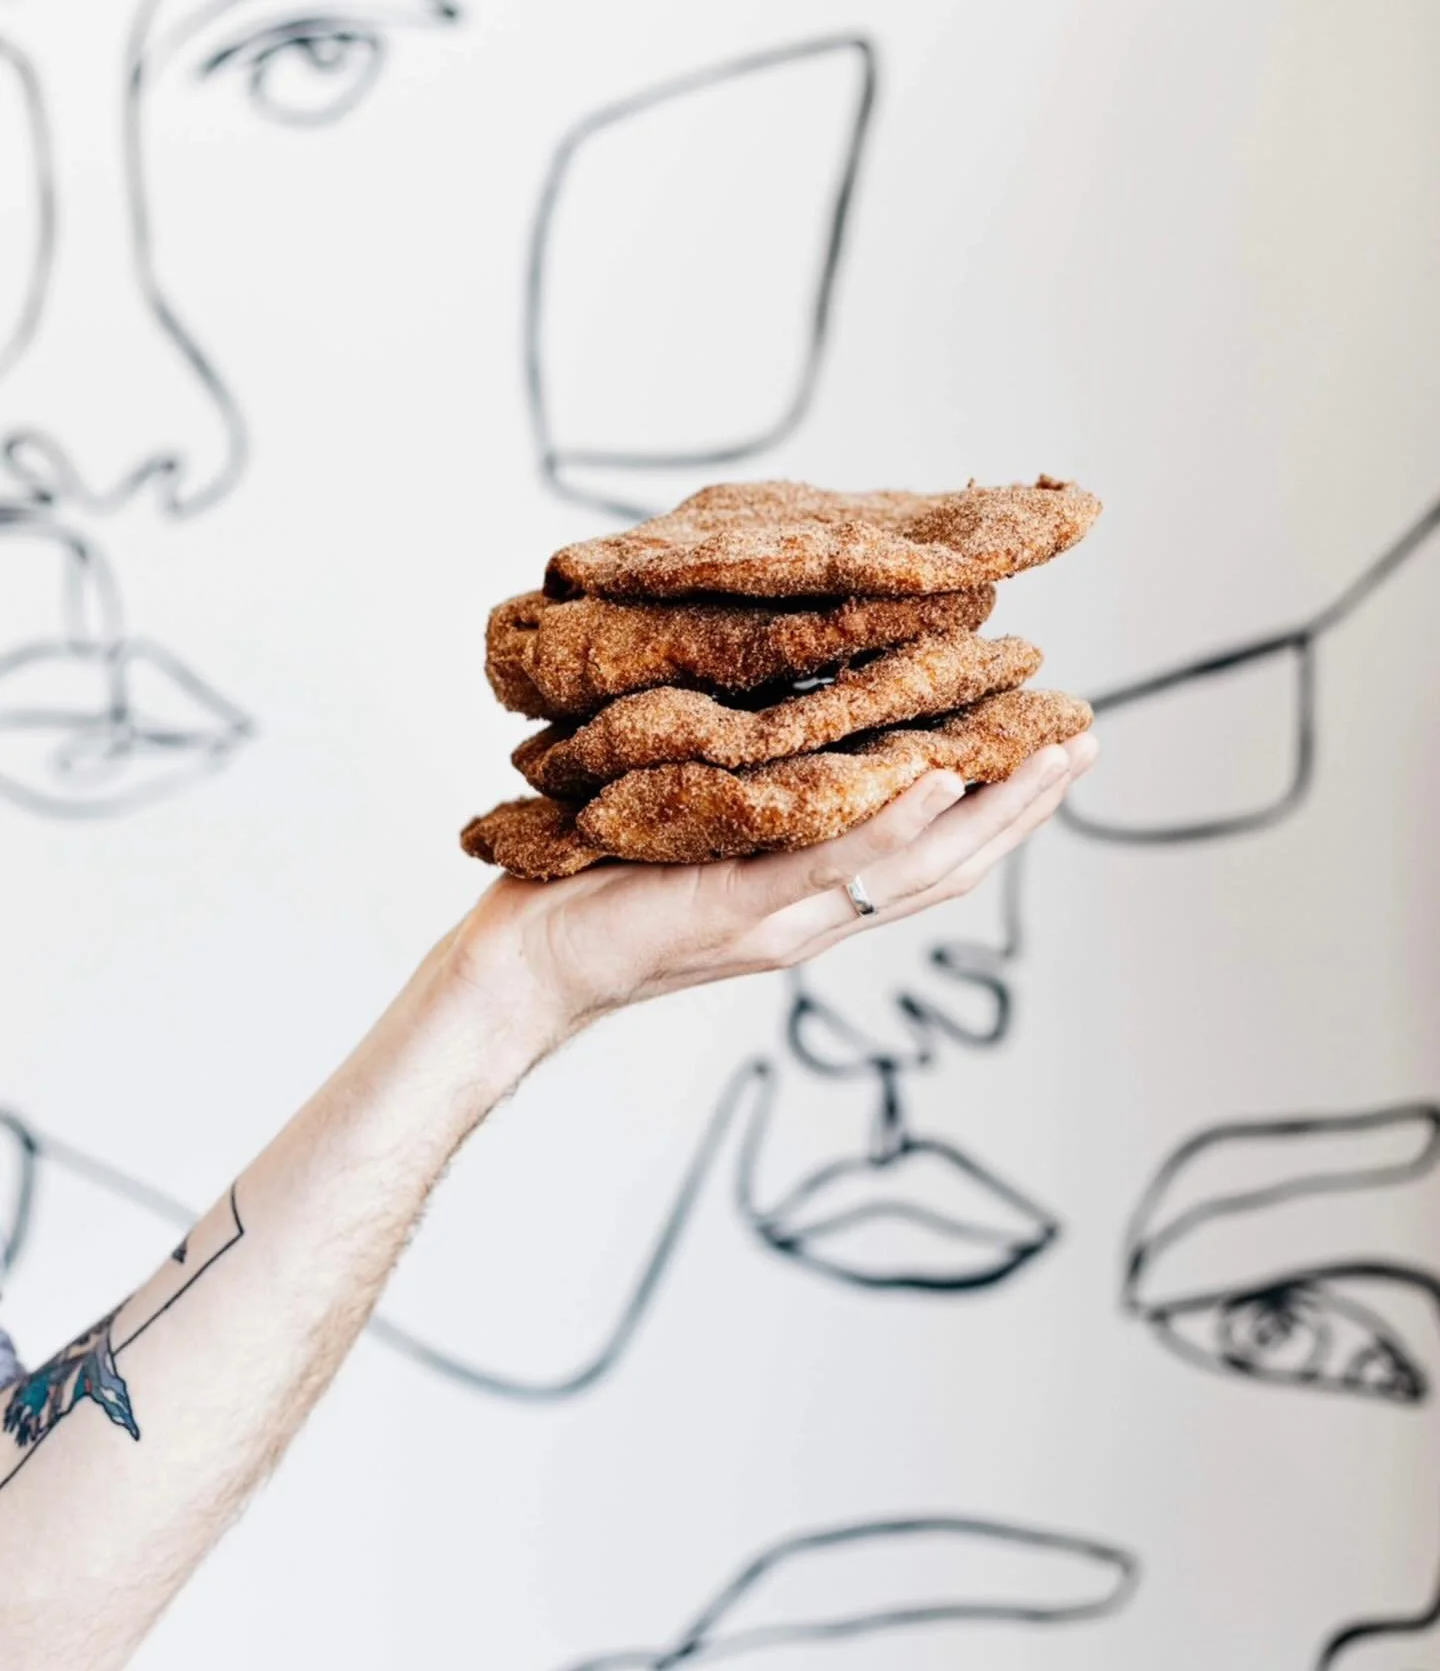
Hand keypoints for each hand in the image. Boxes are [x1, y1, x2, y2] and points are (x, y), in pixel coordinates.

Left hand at [447, 732, 1097, 1056]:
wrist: (519, 969)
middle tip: (1086, 743)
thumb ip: (751, 801)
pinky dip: (889, 826)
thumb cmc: (596, 891)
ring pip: (910, 872)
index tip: (1053, 750)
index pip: (928, 858)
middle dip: (1024, 808)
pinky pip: (825, 866)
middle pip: (947, 866)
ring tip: (1049, 755)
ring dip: (989, 812)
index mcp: (809, 900)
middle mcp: (811, 917)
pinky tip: (936, 778)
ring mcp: (778, 918)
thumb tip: (786, 716)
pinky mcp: (729, 909)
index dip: (999, 810)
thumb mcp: (694, 835)